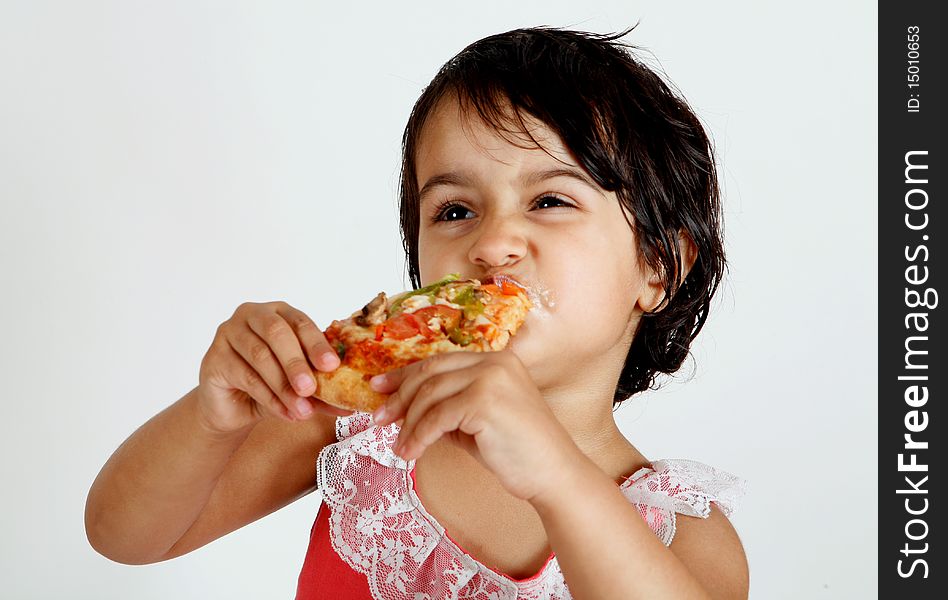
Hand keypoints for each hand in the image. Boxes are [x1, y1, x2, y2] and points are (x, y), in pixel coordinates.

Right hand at [196, 301, 353, 434]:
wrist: (233, 407)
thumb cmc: (270, 385)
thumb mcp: (300, 386)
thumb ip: (321, 390)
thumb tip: (348, 406)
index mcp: (280, 312)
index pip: (301, 322)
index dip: (317, 344)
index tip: (332, 366)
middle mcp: (252, 315)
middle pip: (277, 333)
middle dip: (297, 363)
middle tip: (311, 389)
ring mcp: (229, 333)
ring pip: (260, 357)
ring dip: (283, 387)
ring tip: (302, 411)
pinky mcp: (214, 357)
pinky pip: (245, 376)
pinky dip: (269, 398)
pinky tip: (285, 413)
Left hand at [369, 349, 583, 502]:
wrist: (553, 475)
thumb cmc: (516, 452)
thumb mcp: (476, 423)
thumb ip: (448, 409)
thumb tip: (404, 408)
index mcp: (495, 360)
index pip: (439, 361)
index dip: (405, 374)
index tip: (380, 388)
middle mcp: (494, 362)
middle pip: (430, 372)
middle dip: (399, 396)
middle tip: (377, 419)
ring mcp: (491, 379)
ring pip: (429, 395)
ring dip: (407, 423)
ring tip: (398, 446)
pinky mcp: (485, 401)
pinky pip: (437, 417)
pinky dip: (419, 436)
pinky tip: (410, 453)